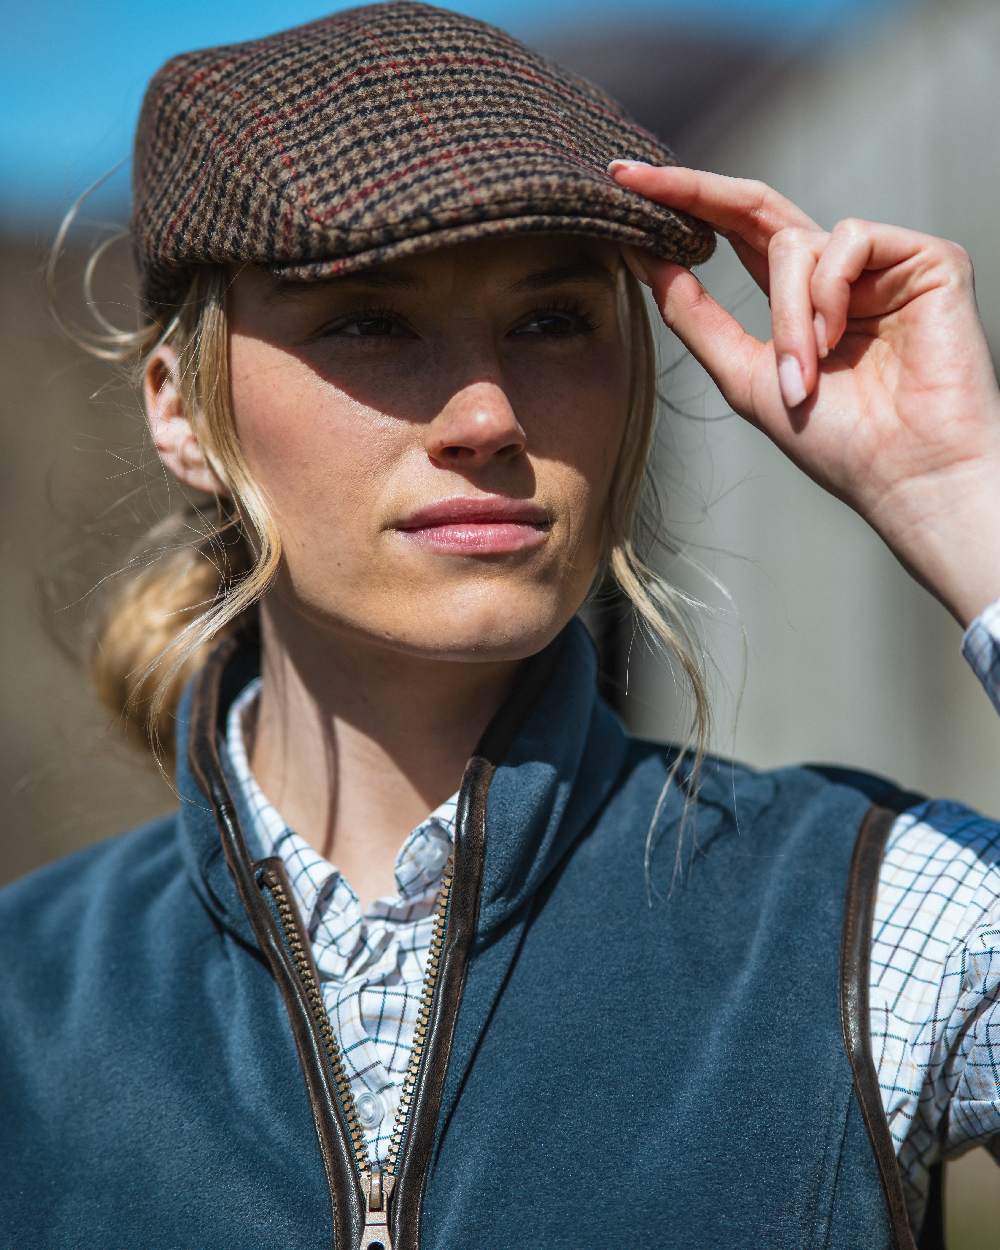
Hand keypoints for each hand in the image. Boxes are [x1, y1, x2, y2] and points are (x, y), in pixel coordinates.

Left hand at [607, 160, 999, 628]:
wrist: (905, 474)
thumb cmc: (837, 441)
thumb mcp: (745, 375)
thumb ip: (697, 316)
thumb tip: (645, 260)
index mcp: (798, 300)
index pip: (734, 234)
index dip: (683, 208)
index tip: (622, 185)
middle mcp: (837, 273)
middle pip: (756, 207)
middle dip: (692, 191)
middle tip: (632, 178)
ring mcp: (881, 263)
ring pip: (796, 243)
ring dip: (785, 313)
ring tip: (803, 372)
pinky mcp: (926, 258)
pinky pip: (848, 240)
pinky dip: (827, 294)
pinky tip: (837, 340)